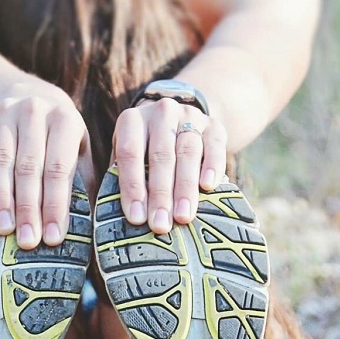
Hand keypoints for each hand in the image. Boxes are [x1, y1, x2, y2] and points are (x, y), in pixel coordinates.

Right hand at [0, 93, 88, 249]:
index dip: (55, 205)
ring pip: (0, 161)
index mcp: (64, 120)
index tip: (52, 238)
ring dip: (1, 198)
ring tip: (4, 229)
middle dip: (28, 208)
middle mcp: (34, 111)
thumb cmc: (59, 141)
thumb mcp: (78, 151)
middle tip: (27, 241)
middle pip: (29, 166)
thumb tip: (86, 229)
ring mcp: (4, 113)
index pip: (59, 168)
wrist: (31, 99)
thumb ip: (81, 182)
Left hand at [112, 98, 227, 233]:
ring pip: (188, 152)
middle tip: (160, 225)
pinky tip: (208, 187)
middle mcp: (161, 113)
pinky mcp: (214, 126)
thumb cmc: (146, 151)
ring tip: (183, 217)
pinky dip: (212, 167)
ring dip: (185, 188)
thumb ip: (123, 178)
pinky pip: (215, 146)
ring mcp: (190, 116)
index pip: (130, 153)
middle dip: (160, 194)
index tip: (136, 218)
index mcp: (132, 120)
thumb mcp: (130, 156)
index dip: (132, 187)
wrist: (180, 122)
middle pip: (161, 155)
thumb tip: (125, 218)